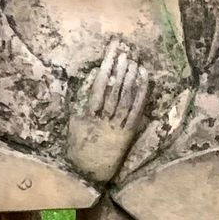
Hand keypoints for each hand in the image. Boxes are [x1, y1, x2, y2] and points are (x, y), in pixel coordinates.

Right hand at [66, 39, 149, 185]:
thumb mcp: (74, 122)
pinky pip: (137, 109)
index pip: (100, 83)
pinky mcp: (129, 131)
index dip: (107, 64)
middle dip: (121, 65)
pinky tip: (144, 77)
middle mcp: (105, 117)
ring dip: (131, 75)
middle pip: (115, 86)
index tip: (112, 49)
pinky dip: (141, 92)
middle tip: (126, 47)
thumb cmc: (79, 145)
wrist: (90, 172)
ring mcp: (118, 124)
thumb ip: (80, 100)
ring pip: (126, 95)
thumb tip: (92, 76)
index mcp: (89, 114)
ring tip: (135, 57)